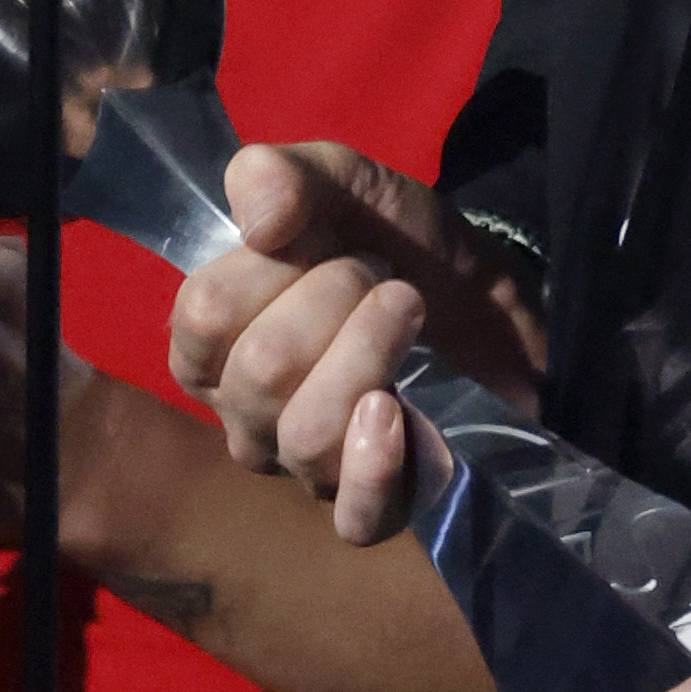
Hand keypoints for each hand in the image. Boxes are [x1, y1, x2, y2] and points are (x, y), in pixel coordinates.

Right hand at [169, 141, 541, 541]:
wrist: (487, 297)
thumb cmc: (394, 246)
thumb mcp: (341, 184)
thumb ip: (282, 176)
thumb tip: (259, 219)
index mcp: (214, 346)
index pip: (203, 316)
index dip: (273, 265)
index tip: (326, 239)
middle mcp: (244, 417)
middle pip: (260, 371)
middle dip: (335, 297)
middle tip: (379, 275)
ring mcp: (304, 468)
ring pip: (307, 431)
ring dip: (370, 350)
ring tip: (408, 311)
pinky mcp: (373, 505)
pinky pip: (351, 516)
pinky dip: (373, 465)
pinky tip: (395, 413)